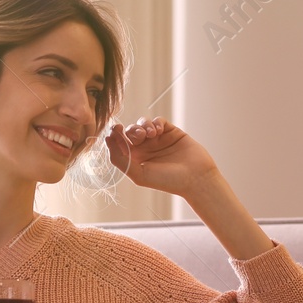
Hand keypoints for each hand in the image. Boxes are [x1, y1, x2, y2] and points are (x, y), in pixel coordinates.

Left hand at [104, 116, 220, 199]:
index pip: (119, 144)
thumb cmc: (167, 181)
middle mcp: (144, 149)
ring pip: (142, 124)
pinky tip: (157, 131)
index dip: (114, 135)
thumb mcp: (139, 174)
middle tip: (139, 137)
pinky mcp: (170, 132)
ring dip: (143, 126)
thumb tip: (107, 140)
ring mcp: (157, 140)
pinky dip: (155, 123)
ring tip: (150, 134)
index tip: (115, 129)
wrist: (195, 178)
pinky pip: (158, 121)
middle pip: (130, 132)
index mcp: (134, 160)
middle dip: (131, 131)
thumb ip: (121, 160)